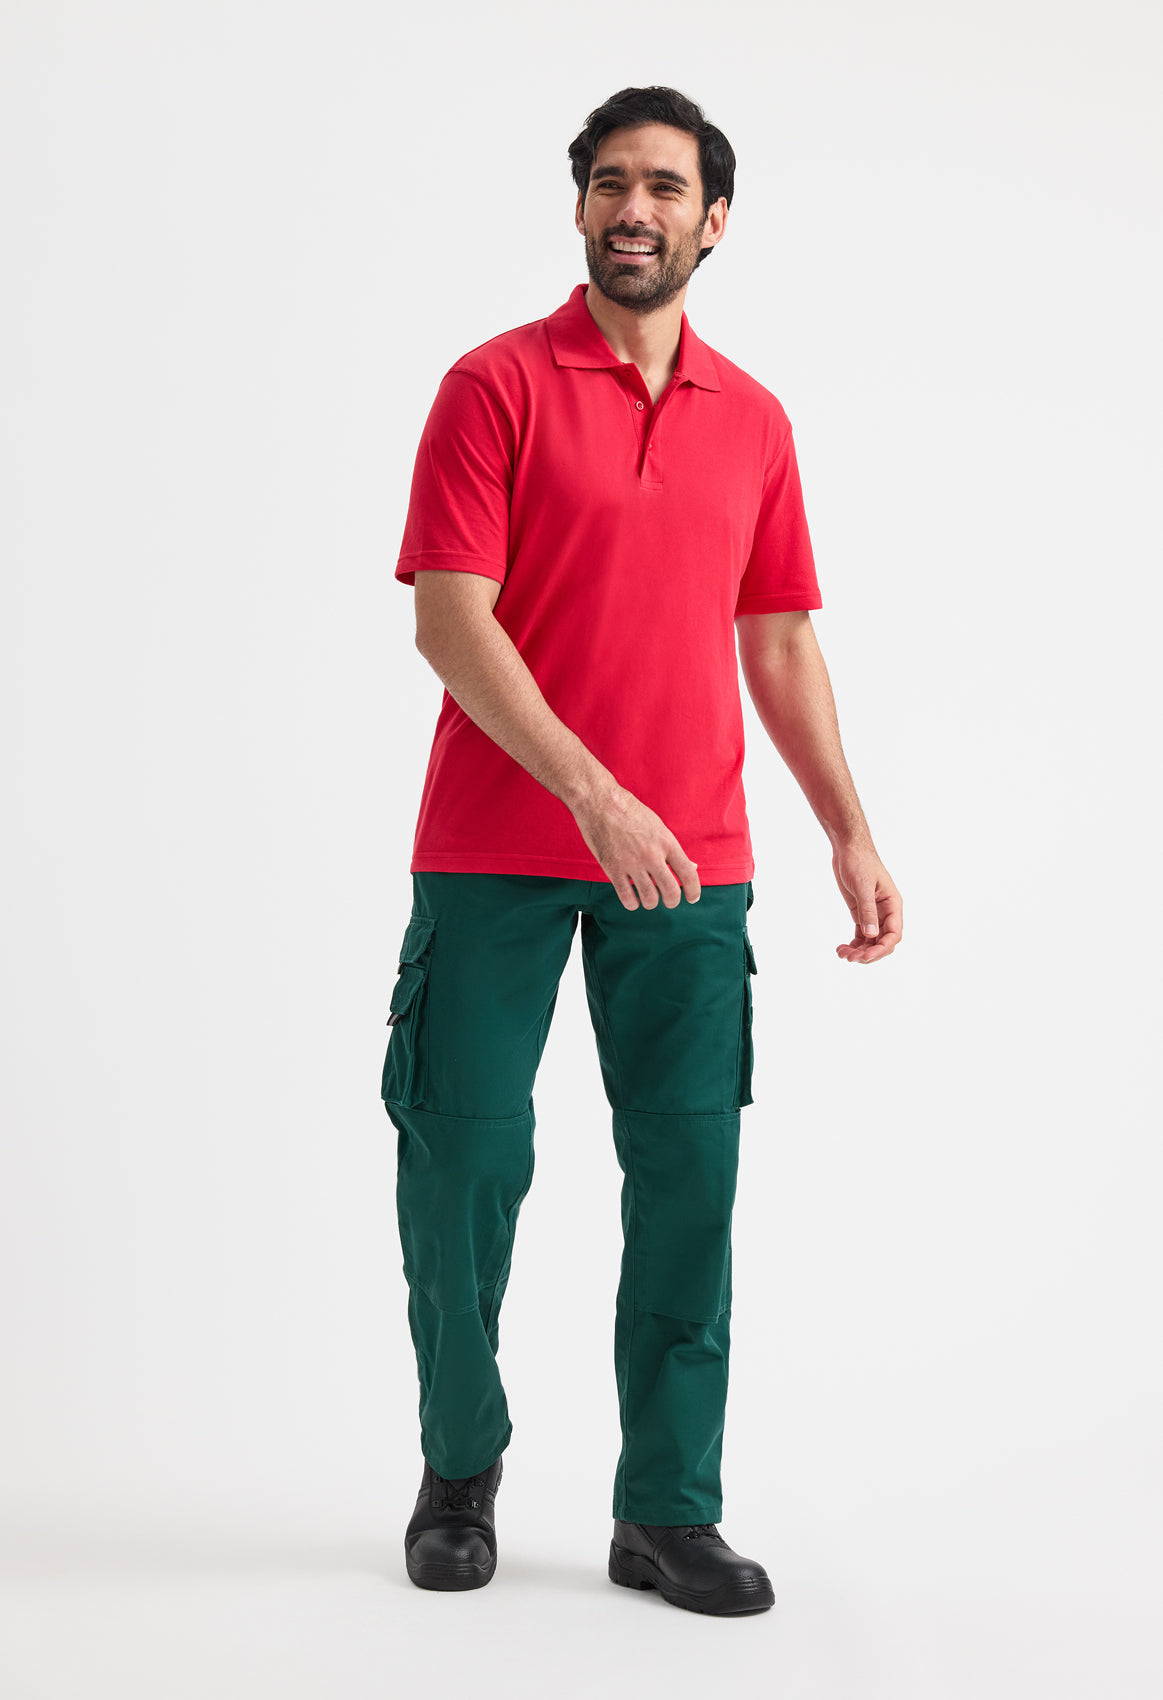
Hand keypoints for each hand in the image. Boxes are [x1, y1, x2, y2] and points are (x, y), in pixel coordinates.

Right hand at [573, 786, 701, 911]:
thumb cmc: (630, 812)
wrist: (600, 802)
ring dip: (651, 903)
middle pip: (671, 891)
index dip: (693, 891)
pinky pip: (627, 897)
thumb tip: (691, 866)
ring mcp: (632, 863)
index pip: (688, 873)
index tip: (692, 898)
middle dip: (672, 901)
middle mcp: (651, 855)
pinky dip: (632, 903)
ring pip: (650, 898)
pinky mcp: (612, 869)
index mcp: (666, 842)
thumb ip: (672, 850)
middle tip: (669, 901)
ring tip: (648, 898)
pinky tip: (633, 899)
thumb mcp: (658, 827)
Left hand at [832, 842, 902, 962]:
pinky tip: (842, 948)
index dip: (881, 948)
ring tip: (842, 953)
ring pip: (871, 941)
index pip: (894, 934)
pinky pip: (861, 934)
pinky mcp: (861, 913)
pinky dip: (854, 943)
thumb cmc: (859, 861)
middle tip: (850, 957)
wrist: (848, 848)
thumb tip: (871, 935)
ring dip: (859, 951)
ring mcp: (873, 914)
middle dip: (868, 953)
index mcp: (893, 904)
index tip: (865, 956)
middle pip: (883, 942)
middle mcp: (886, 912)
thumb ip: (867, 910)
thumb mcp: (863, 885)